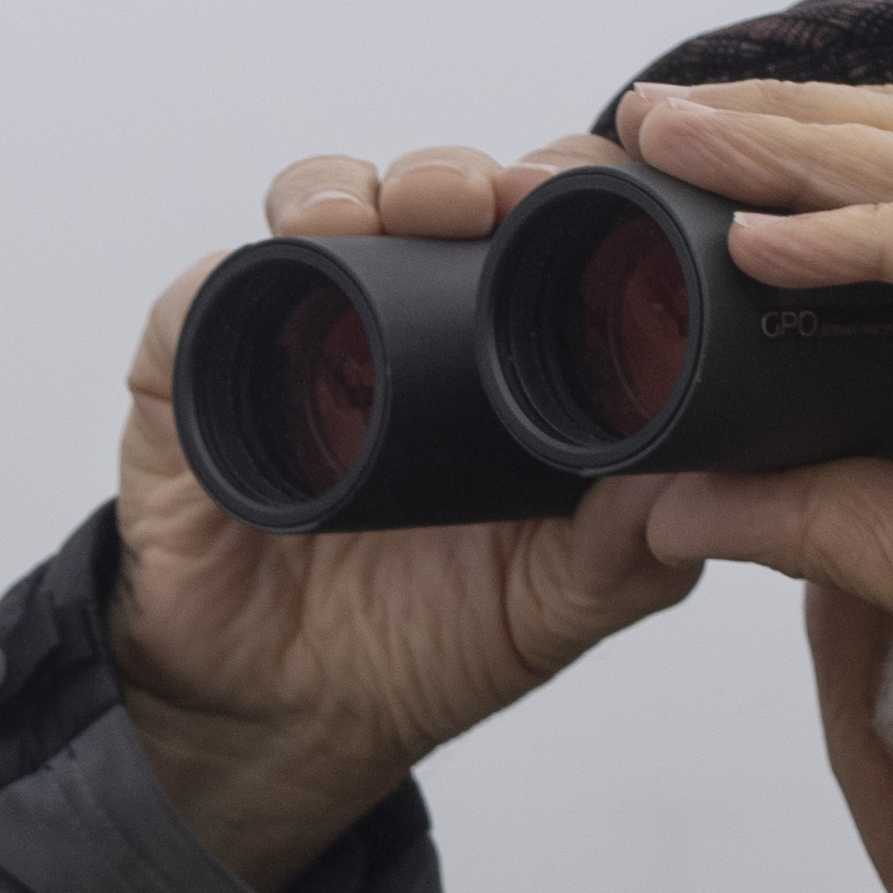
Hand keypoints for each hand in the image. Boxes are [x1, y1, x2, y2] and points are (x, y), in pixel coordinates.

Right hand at [105, 143, 704, 892]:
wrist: (286, 719)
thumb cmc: (426, 642)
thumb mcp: (553, 604)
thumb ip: (631, 551)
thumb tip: (704, 478)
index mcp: (494, 347)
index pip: (539, 229)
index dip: (573, 194)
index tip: (608, 197)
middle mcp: (395, 314)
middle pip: (432, 192)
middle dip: (468, 173)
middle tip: (499, 197)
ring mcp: (292, 330)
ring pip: (322, 205)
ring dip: (357, 187)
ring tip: (388, 211)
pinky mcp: (189, 368)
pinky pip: (201, 293)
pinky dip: (236, 265)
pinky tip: (282, 262)